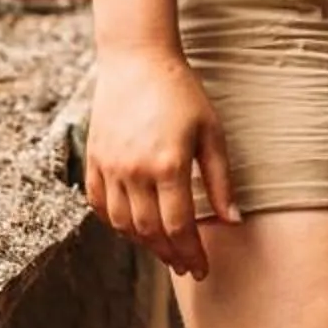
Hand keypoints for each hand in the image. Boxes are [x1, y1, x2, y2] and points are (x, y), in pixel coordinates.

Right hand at [84, 44, 236, 277]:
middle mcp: (135, 171)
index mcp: (168, 165)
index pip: (179, 228)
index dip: (191, 254)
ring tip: (163, 248)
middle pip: (150, 232)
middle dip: (170, 255)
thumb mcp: (211, 132)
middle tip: (184, 266)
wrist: (137, 59)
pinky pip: (100, 204)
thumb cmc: (182, 93)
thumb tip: (232, 221)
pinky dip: (115, 221)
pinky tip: (132, 225)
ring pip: (122, 223)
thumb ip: (220, 180)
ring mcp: (110, 165)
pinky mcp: (95, 158)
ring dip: (143, 243)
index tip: (202, 268)